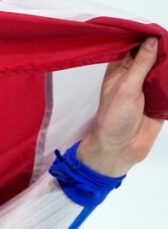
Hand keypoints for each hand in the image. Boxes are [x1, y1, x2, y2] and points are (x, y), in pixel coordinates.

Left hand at [78, 37, 164, 176]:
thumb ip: (140, 65)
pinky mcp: (161, 100)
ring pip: (164, 69)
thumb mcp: (126, 88)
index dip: (145, 38)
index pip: (134, 47)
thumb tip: (152, 40)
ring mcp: (149, 87)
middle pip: (153, 56)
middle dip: (164, 49)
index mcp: (120, 71)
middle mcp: (135, 76)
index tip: (158, 30)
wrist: (119, 149)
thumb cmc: (114, 118)